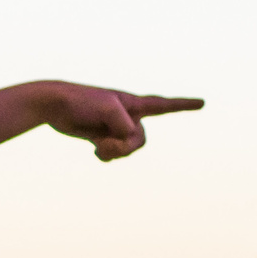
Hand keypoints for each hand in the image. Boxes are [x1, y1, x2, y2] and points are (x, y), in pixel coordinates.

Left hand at [40, 85, 203, 160]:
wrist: (54, 105)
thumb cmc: (80, 101)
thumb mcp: (105, 108)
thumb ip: (122, 123)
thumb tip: (129, 136)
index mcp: (134, 104)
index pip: (164, 105)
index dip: (184, 105)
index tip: (202, 103)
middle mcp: (129, 116)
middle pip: (141, 140)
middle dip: (126, 147)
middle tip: (105, 143)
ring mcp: (116, 128)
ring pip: (128, 150)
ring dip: (114, 152)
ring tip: (97, 144)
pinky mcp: (103, 137)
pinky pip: (114, 154)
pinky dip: (106, 156)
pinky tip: (96, 150)